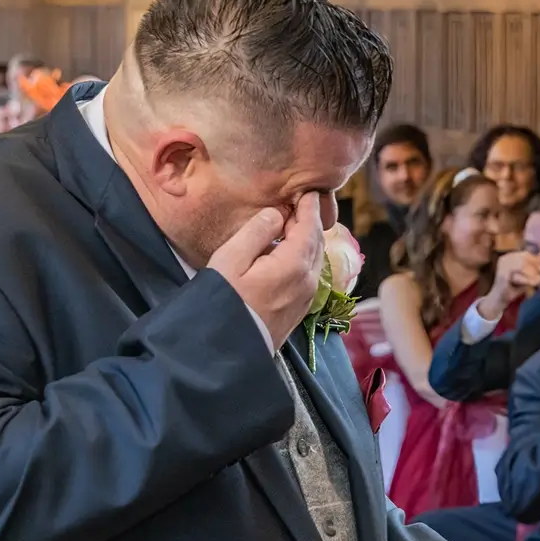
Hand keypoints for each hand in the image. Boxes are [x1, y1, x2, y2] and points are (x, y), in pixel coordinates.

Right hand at [207, 192, 325, 349]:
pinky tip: (289, 255)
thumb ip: (257, 232)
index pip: (310, 227)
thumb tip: (277, 214)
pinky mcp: (299, 311)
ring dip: (308, 241)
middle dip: (311, 222)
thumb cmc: (223, 299)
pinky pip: (309, 276)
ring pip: (315, 261)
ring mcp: (305, 299)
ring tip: (294, 226)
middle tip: (301, 205)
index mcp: (294, 264)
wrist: (225, 349)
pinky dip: (304, 259)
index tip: (308, 191)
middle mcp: (307, 281)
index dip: (309, 207)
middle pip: (316, 243)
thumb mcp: (232, 258)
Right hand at [476, 250, 539, 319]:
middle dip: (535, 267)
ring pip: (522, 265)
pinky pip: (519, 276)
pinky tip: (534, 284)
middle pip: (524, 258)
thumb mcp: (526, 274)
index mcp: (509, 256)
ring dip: (533, 274)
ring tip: (539, 281)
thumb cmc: (514, 287)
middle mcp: (504, 259)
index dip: (536, 261)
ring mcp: (502, 267)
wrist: (499, 299)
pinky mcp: (503, 277)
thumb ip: (534, 265)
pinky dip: (528, 280)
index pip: (526, 254)